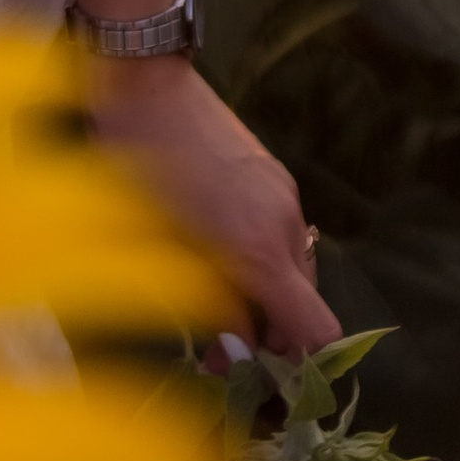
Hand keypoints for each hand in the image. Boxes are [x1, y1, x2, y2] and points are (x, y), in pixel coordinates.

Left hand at [92, 59, 337, 356]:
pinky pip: (279, 233)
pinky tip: (214, 246)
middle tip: (216, 347)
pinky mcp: (271, 171)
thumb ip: (213, 307)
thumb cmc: (140, 169)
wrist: (145, 83)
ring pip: (290, 268)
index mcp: (261, 251)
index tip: (257, 378)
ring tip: (210, 292)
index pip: (319, 332)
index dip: (300, 368)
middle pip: (303, 305)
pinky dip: (259, 256)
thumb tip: (236, 353)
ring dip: (262, 295)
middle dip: (268, 334)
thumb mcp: (168, 251)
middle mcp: (286, 223)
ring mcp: (282, 192)